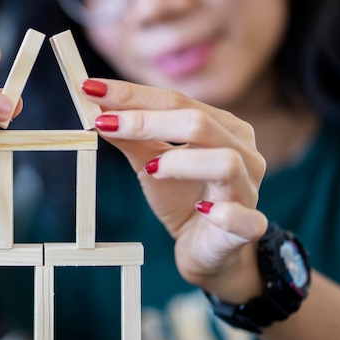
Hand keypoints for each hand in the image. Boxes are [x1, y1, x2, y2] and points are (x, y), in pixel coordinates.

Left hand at [85, 79, 267, 298]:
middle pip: (198, 123)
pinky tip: (200, 209)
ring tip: (150, 169)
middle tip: (104, 123)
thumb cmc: (184, 200)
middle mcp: (242, 152)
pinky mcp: (248, 227)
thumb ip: (131, 138)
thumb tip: (97, 109)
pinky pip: (242, 218)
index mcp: (222, 128)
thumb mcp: (151, 164)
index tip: (91, 88)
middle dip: (147, 120)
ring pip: (225, 162)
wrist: (207, 250)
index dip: (133, 95)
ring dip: (182, 162)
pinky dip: (222, 212)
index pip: (176, 101)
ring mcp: (248, 189)